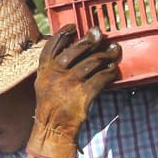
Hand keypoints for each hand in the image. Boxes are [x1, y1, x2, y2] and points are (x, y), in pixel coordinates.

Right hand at [27, 25, 121, 157]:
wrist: (52, 130)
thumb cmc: (51, 106)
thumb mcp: (44, 84)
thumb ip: (54, 68)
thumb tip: (74, 50)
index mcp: (44, 70)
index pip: (52, 46)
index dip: (63, 34)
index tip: (74, 26)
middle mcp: (55, 74)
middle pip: (75, 51)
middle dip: (90, 41)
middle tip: (100, 35)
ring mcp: (68, 84)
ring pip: (91, 63)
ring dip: (105, 56)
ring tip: (114, 52)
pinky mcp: (82, 96)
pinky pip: (99, 79)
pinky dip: (108, 73)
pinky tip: (113, 70)